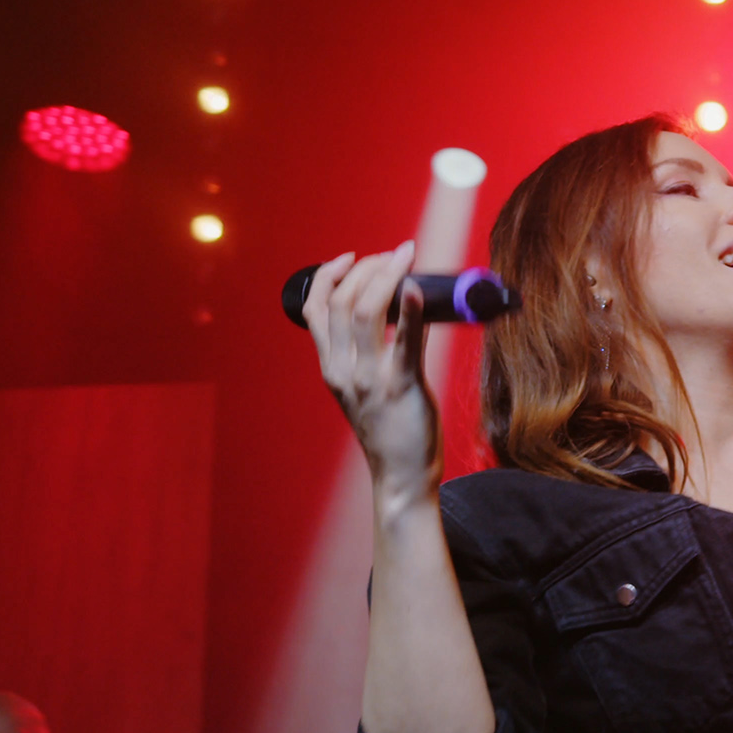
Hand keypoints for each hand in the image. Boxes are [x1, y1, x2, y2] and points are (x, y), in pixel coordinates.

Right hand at [303, 241, 442, 502]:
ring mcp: (370, 378)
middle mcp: (343, 370)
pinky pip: (403, 341)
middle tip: (391, 255)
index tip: (350, 257)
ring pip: (363, 312)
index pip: (315, 309)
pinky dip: (410, 309)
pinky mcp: (401, 386)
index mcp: (331, 367)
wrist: (400, 477)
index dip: (329, 275)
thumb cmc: (390, 431)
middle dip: (364, 268)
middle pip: (339, 302)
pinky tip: (417, 287)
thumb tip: (398, 310)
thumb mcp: (364, 388)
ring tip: (404, 257)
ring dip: (384, 276)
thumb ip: (368, 353)